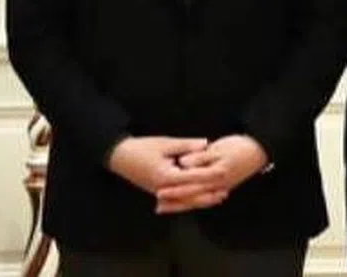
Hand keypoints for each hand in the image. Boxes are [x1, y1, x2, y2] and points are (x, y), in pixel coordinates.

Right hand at [106, 136, 221, 198]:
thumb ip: (186, 146)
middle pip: (192, 195)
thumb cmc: (141, 148)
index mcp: (167, 176)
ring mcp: (161, 194)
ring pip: (186, 202)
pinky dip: (191, 200)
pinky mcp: (159, 194)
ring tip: (218, 197)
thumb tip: (206, 144)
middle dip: (210, 193)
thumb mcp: (164, 144)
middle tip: (226, 189)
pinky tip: (200, 198)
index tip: (225, 171)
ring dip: (202, 200)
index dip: (210, 175)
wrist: (120, 157)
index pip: (194, 178)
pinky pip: (178, 201)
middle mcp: (165, 190)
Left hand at [154, 134, 268, 213]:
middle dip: (174, 202)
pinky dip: (192, 202)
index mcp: (214, 175)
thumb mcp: (218, 149)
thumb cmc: (239, 147)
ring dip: (181, 205)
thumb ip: (199, 157)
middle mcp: (217, 186)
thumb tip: (183, 163)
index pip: (190, 184)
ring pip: (197, 201)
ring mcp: (221, 189)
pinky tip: (184, 202)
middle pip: (192, 197)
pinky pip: (204, 199)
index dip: (174, 189)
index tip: (159, 192)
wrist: (259, 151)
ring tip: (164, 208)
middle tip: (157, 206)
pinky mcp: (222, 188)